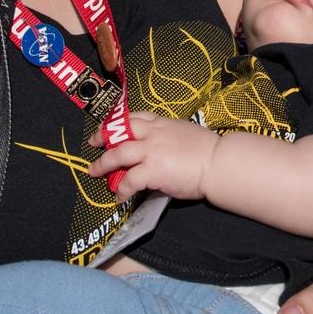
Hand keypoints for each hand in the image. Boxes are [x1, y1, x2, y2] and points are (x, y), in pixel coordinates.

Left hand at [88, 113, 217, 201]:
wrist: (219, 163)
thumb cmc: (210, 151)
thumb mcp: (186, 133)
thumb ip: (170, 138)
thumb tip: (161, 150)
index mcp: (163, 123)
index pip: (136, 117)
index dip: (119, 122)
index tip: (110, 127)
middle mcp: (154, 133)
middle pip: (120, 131)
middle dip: (103, 137)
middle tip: (93, 143)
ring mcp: (152, 151)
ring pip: (118, 154)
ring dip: (103, 163)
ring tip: (94, 172)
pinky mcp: (153, 170)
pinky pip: (129, 180)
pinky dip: (121, 189)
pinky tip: (120, 196)